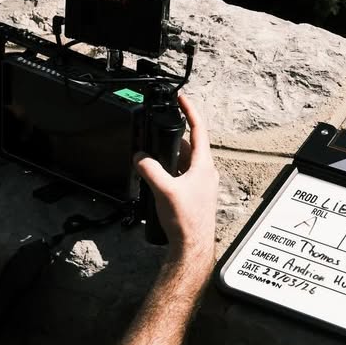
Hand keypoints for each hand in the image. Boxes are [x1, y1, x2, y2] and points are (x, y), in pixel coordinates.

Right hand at [134, 96, 218, 269]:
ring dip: (169, 158)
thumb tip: (140, 157)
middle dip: (171, 138)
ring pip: (183, 162)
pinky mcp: (194, 195)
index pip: (198, 130)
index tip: (182, 98)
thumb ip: (150, 169)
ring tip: (151, 159)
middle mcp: (205, 172)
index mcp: (203, 165)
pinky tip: (158, 179)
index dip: (190, 111)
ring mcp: (201, 184)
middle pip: (188, 146)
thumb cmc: (186, 220)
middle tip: (156, 133)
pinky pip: (181, 175)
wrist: (192, 245)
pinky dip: (170, 171)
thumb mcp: (164, 190)